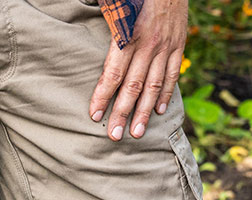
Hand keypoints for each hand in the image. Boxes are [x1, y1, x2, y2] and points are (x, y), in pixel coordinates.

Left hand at [88, 0, 188, 140]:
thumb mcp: (112, 5)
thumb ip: (98, 23)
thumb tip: (73, 31)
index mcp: (128, 35)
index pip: (113, 73)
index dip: (103, 96)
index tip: (94, 115)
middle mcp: (148, 44)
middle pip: (133, 85)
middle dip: (123, 112)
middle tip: (115, 135)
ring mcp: (166, 45)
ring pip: (155, 84)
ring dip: (145, 110)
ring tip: (138, 132)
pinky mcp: (179, 43)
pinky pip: (173, 72)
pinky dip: (167, 92)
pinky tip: (159, 110)